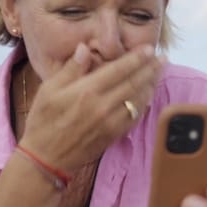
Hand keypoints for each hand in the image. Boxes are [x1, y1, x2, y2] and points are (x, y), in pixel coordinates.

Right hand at [19, 43, 163, 171]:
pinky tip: (148, 95)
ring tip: (159, 72)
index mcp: (87, 91)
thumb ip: (70, 68)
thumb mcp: (49, 90)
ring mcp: (111, 122)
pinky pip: (136, 116)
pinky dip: (145, 104)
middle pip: (134, 82)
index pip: (119, 70)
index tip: (148, 49)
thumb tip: (84, 48)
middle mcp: (103, 105)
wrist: (46, 158)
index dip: (137, 58)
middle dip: (151, 68)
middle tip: (163, 57)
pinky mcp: (114, 135)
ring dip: (151, 84)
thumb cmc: (43, 121)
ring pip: (139, 99)